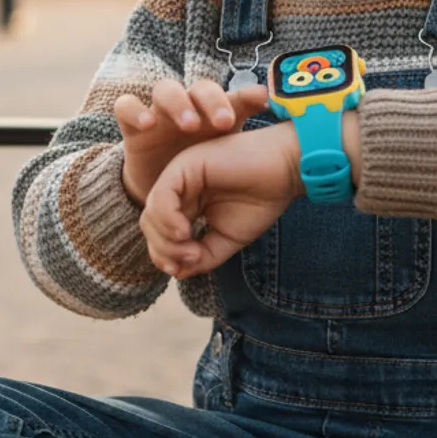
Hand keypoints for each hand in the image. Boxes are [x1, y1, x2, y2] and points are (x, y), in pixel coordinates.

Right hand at [115, 78, 269, 206]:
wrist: (159, 191)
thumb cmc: (198, 173)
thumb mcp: (221, 168)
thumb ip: (247, 159)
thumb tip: (286, 147)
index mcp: (213, 116)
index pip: (232, 96)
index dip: (247, 95)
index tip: (263, 101)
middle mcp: (188, 107)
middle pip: (199, 89)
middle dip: (212, 101)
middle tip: (224, 122)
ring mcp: (159, 113)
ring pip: (165, 90)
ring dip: (178, 102)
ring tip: (189, 122)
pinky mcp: (133, 126)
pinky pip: (126, 106)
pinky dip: (135, 110)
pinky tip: (147, 123)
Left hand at [141, 120, 302, 278]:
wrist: (286, 169)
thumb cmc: (261, 200)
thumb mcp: (226, 239)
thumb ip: (202, 256)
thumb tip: (177, 272)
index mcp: (187, 202)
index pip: (159, 233)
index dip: (165, 256)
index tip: (186, 268)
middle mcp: (179, 188)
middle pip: (150, 225)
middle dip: (164, 251)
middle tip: (192, 259)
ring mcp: (180, 175)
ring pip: (150, 213)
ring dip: (166, 240)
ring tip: (192, 250)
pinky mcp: (185, 165)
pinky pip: (161, 196)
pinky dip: (167, 219)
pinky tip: (185, 232)